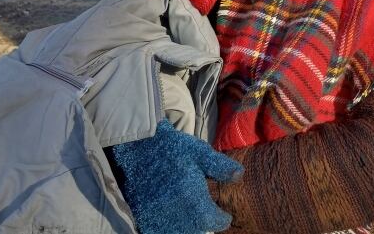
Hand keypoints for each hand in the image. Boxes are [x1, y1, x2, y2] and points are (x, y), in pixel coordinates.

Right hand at [112, 119, 242, 233]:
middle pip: (198, 230)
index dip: (222, 216)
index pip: (216, 222)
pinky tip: (169, 211)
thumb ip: (220, 167)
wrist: (135, 148)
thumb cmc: (171, 148)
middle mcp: (178, 218)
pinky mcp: (143, 220)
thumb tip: (239, 175)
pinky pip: (160, 229)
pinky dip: (167, 224)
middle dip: (203, 220)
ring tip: (186, 209)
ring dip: (186, 225)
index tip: (222, 212)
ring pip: (180, 232)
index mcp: (195, 204)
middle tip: (202, 207)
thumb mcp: (199, 153)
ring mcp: (158, 221)